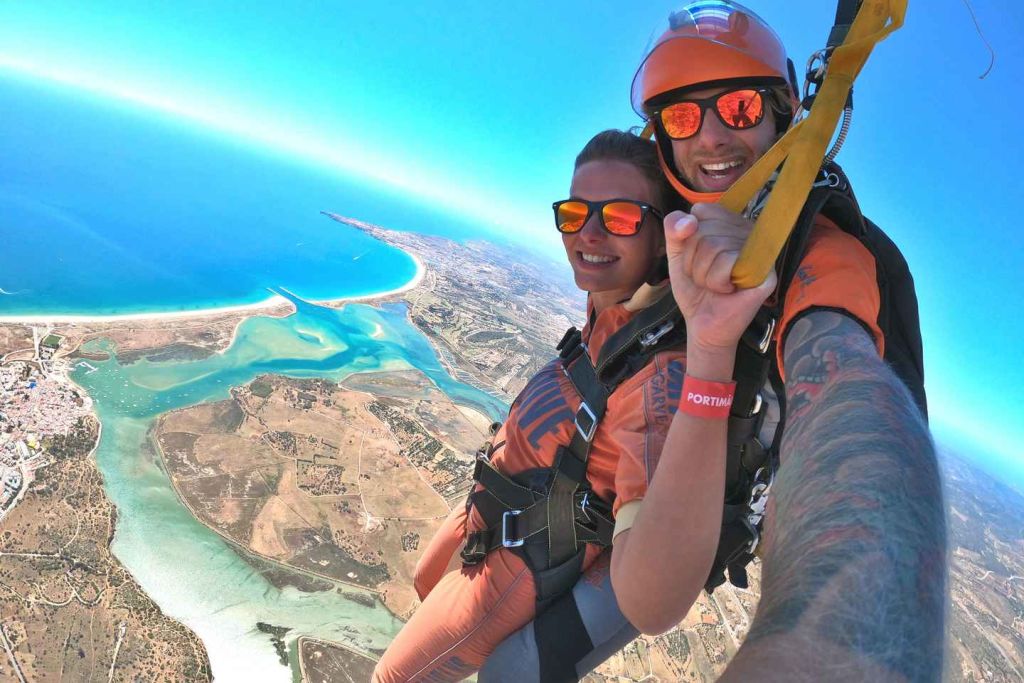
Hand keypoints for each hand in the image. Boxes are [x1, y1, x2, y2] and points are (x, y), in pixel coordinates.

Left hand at [664, 203, 776, 353]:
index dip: (689, 238)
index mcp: (730, 223)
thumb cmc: (695, 289)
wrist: (704, 324)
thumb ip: (674, 229)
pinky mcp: (765, 272)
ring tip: (714, 285)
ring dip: (703, 274)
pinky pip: (727, 262)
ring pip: (714, 246)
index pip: (702, 210)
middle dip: (693, 260)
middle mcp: (748, 231)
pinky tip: (726, 290)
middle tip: (705, 276)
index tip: (696, 257)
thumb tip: (689, 220)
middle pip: (704, 230)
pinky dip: (716, 281)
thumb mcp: (676, 254)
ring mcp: (760, 250)